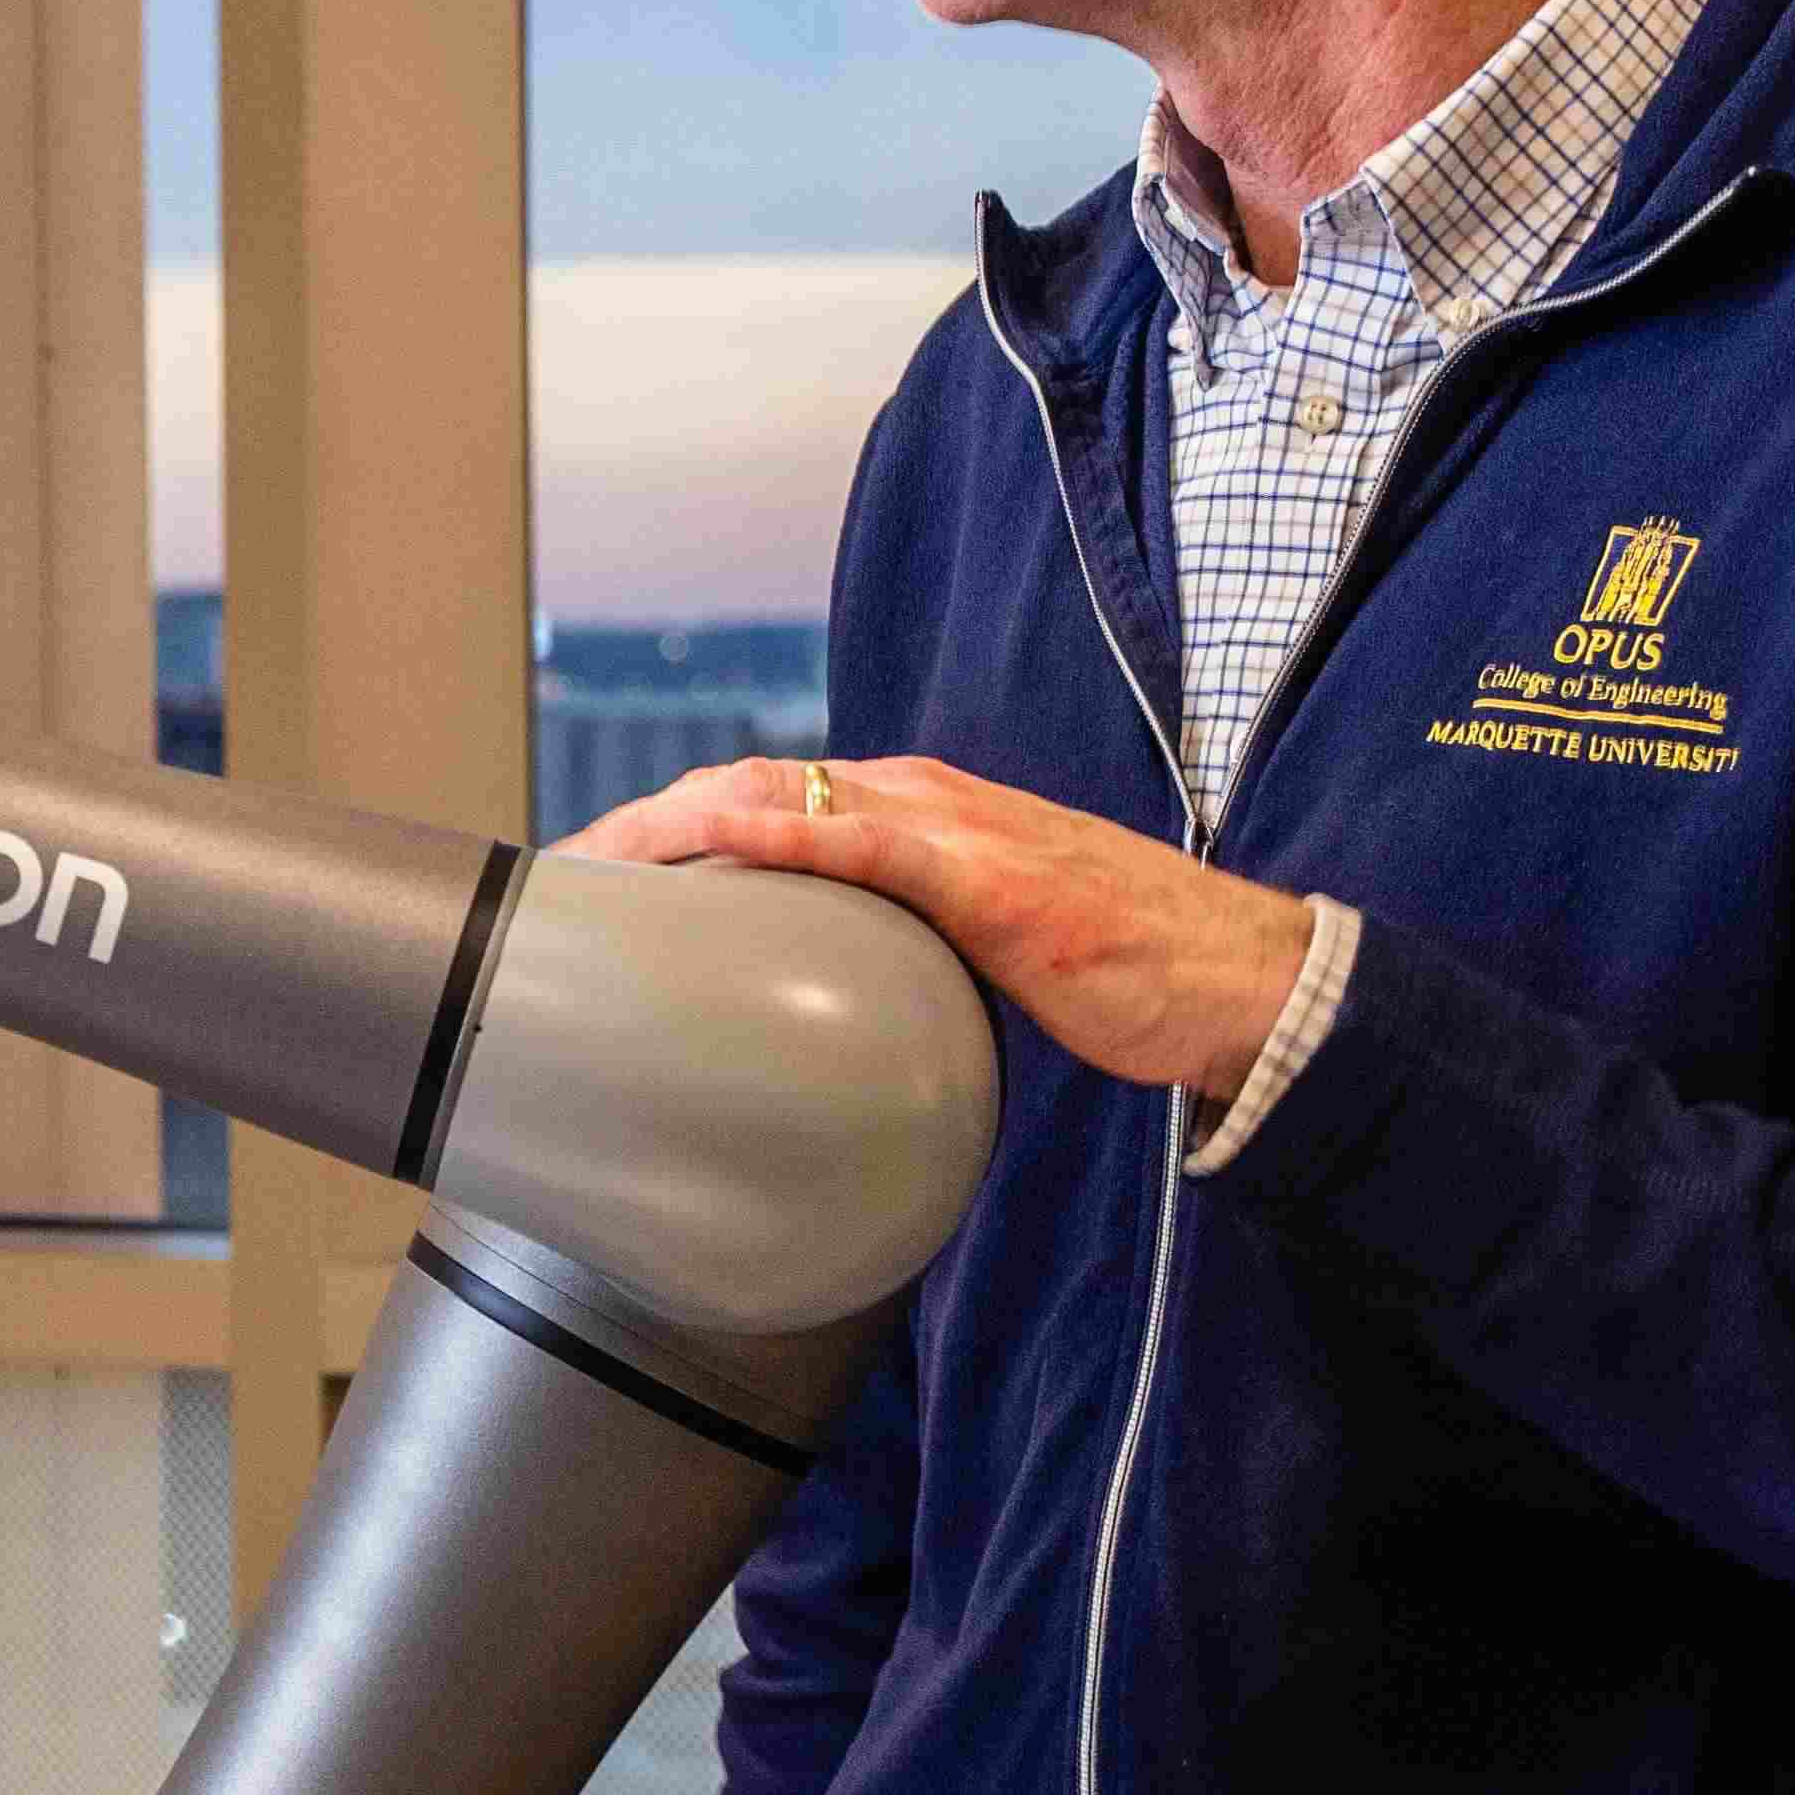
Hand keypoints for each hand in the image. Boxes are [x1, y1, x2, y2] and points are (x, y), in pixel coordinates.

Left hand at [561, 755, 1312, 1106]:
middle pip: (743, 787)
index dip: (668, 830)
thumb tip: (826, 1007)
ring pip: (780, 796)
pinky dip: (775, 835)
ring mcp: (950, 826)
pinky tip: (710, 845)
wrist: (1234, 978)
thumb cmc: (1120, 969)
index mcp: (913, 812)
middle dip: (642, 825)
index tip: (596, 879)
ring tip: (596, 867)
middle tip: (560, 878)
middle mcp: (918, 797)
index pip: (762, 801)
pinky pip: (859, 842)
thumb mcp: (977, 950)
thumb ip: (901, 951)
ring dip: (675, 824)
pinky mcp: (983, 874)